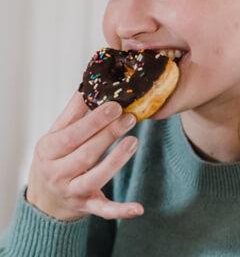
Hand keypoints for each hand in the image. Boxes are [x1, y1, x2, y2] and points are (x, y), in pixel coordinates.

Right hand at [26, 91, 142, 220]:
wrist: (45, 197)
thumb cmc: (54, 157)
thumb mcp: (56, 133)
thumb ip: (74, 111)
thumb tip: (90, 84)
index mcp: (48, 151)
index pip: (72, 135)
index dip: (94, 121)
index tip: (115, 105)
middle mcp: (57, 174)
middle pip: (86, 154)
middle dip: (109, 134)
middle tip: (130, 117)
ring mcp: (72, 192)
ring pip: (96, 178)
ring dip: (117, 161)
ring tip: (134, 141)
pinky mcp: (87, 206)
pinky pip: (104, 210)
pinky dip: (120, 210)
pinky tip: (139, 208)